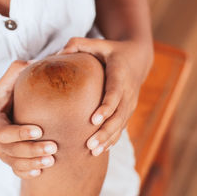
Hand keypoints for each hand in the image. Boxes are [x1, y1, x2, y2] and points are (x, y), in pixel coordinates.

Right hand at [0, 60, 57, 178]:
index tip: (39, 130)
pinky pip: (16, 171)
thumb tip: (32, 62)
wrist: (0, 115)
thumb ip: (17, 70)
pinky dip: (27, 173)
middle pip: (10, 150)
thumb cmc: (9, 96)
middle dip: (32, 150)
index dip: (20, 133)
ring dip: (33, 163)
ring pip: (14, 163)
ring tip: (52, 161)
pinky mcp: (9, 160)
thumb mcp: (9, 81)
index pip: (3, 131)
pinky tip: (42, 172)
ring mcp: (1, 152)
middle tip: (54, 148)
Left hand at [58, 37, 153, 155]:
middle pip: (119, 115)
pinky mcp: (128, 110)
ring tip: (93, 152)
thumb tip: (58, 54)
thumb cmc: (111, 50)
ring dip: (108, 139)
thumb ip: (78, 44)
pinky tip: (100, 150)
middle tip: (90, 145)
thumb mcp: (98, 43)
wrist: (138, 58)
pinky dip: (113, 139)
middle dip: (105, 131)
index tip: (93, 120)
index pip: (114, 93)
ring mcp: (130, 103)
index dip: (106, 107)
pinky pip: (122, 127)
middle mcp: (128, 91)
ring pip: (121, 125)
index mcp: (119, 74)